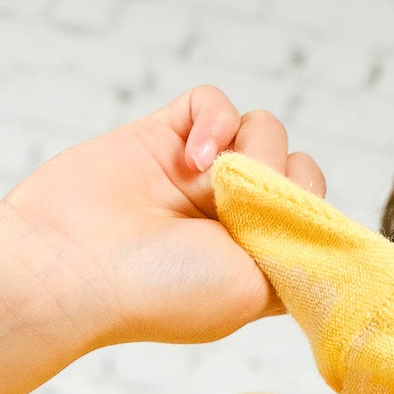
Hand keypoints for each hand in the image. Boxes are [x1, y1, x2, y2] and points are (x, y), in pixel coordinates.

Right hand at [0, 87, 325, 353]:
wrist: (70, 270)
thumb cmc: (159, 293)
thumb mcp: (256, 292)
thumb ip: (301, 254)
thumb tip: (322, 221)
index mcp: (258, 256)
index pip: (316, 213)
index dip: (313, 212)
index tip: (292, 229)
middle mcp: (233, 214)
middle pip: (297, 166)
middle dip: (283, 180)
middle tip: (243, 211)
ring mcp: (199, 172)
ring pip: (264, 128)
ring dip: (251, 150)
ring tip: (210, 184)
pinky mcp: (164, 135)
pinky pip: (215, 101)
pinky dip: (215, 120)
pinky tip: (193, 156)